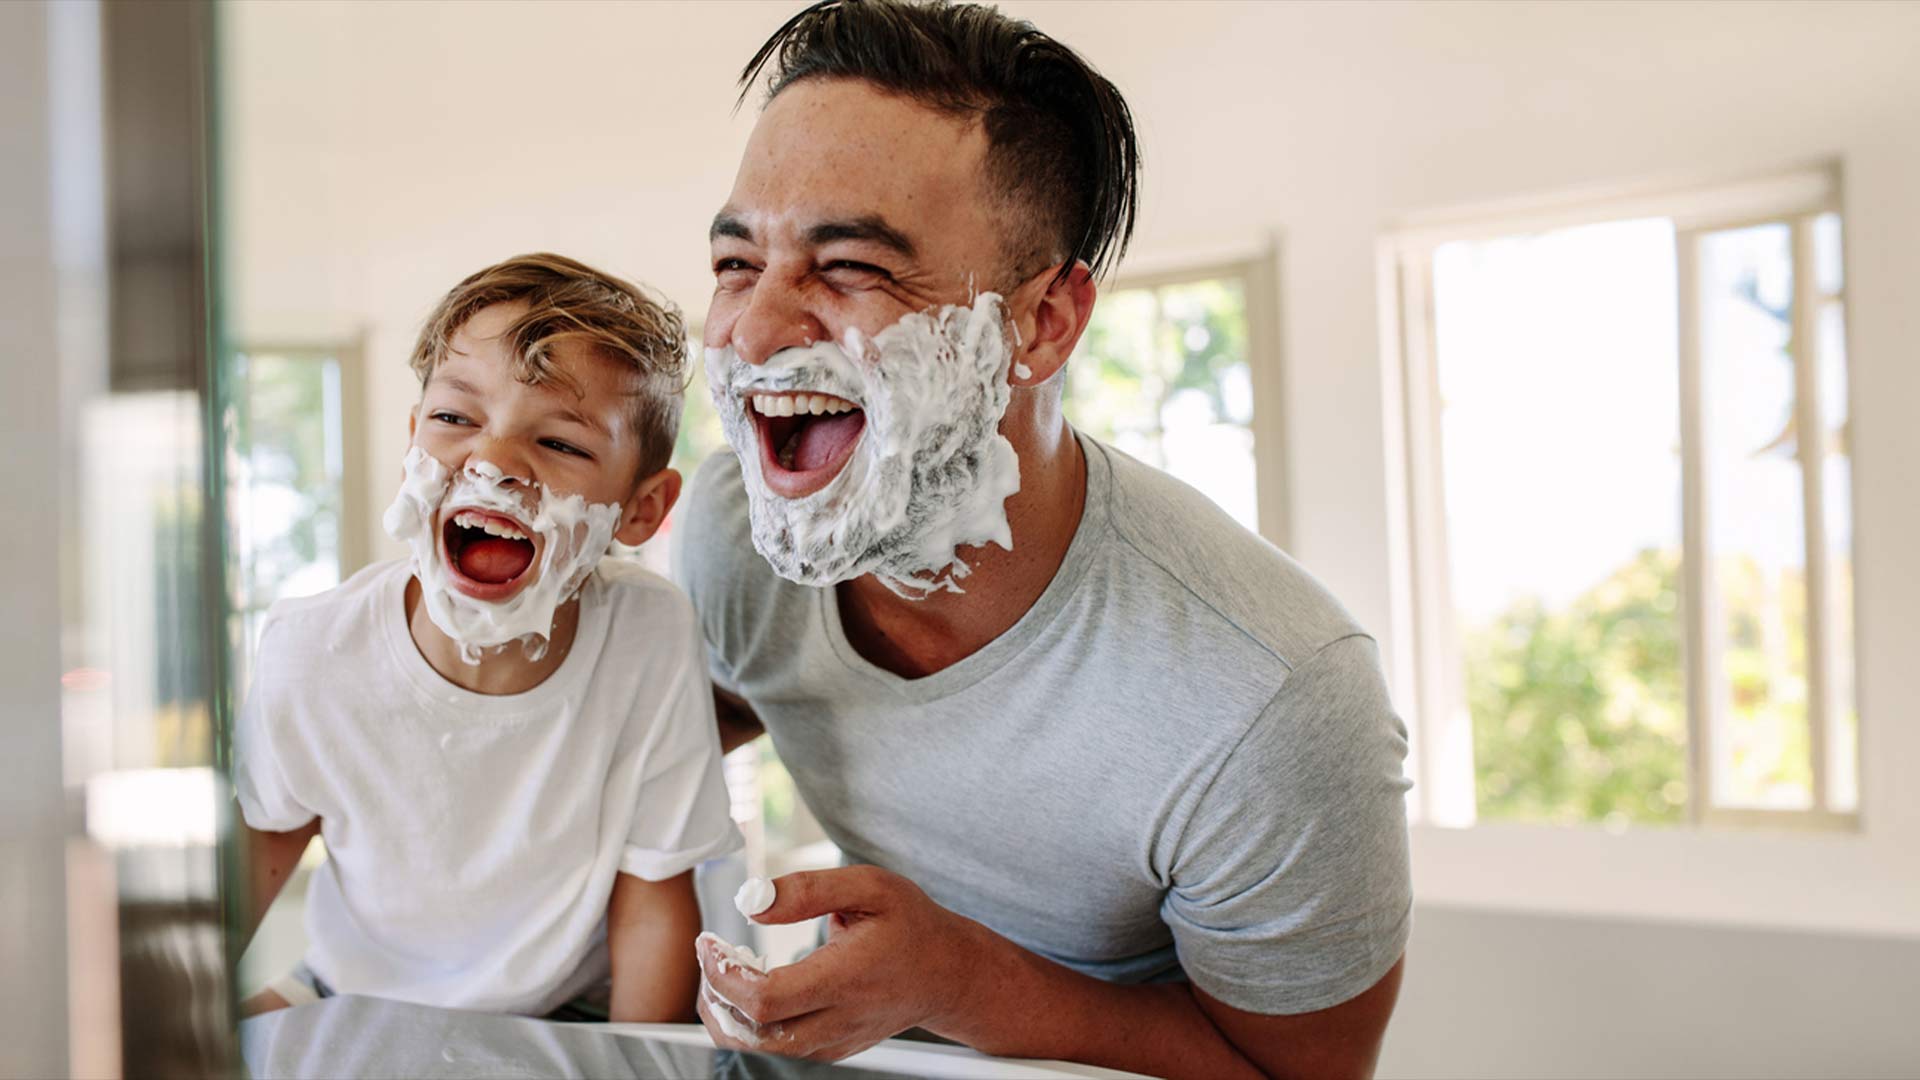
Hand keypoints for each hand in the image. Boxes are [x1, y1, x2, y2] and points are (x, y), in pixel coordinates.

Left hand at [694, 865, 983, 1061]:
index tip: (709, 943)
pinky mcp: (832, 1049)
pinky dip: (752, 1023)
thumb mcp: (871, 886)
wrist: (948, 974)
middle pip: (753, 1035)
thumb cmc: (912, 927)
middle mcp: (838, 1019)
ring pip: (761, 1048)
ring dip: (728, 1014)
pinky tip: (755, 986)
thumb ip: (810, 890)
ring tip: (728, 970)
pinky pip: (778, 1048)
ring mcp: (834, 1041)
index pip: (765, 999)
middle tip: (712, 957)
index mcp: (846, 978)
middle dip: (715, 998)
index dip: (723, 975)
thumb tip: (755, 903)